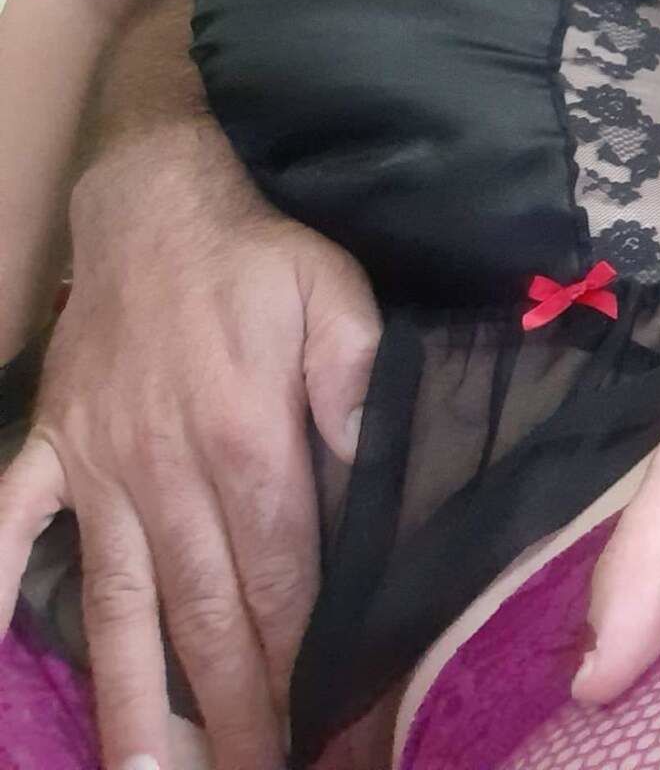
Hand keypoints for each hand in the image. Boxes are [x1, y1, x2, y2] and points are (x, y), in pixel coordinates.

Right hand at [0, 121, 380, 769]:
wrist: (157, 196)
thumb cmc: (258, 252)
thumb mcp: (337, 298)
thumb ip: (354, 391)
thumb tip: (370, 479)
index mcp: (245, 437)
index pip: (280, 577)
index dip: (303, 661)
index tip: (323, 731)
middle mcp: (163, 468)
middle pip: (202, 611)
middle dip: (231, 712)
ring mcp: (96, 464)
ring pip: (116, 601)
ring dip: (132, 696)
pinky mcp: (50, 446)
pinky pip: (9, 530)